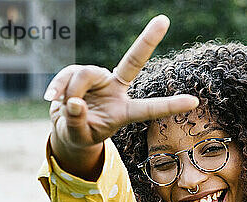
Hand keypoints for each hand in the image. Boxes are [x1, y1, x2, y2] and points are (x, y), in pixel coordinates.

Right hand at [45, 15, 198, 148]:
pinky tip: (52, 98)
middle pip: (132, 61)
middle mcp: (116, 90)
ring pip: (85, 73)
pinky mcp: (81, 73)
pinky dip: (58, 86)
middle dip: (147, 40)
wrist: (66, 128)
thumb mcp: (78, 137)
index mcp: (124, 112)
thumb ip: (77, 122)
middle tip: (164, 20)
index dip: (170, 105)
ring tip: (64, 108)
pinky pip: (68, 73)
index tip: (194, 101)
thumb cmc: (79, 136)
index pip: (150, 109)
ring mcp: (100, 79)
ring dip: (70, 89)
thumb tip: (74, 103)